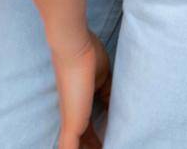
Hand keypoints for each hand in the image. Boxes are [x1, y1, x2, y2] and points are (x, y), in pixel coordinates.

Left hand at [52, 27, 111, 147]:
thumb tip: (116, 103)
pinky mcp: (71, 124)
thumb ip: (108, 92)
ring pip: (75, 146)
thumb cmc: (88, 56)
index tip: (108, 142)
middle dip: (93, 146)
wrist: (74, 48)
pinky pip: (69, 148)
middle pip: (82, 140)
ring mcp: (71, 120)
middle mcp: (73, 114)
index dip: (97, 139)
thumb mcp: (103, 78)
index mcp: (80, 104)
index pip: (88, 130)